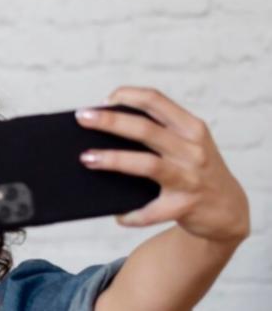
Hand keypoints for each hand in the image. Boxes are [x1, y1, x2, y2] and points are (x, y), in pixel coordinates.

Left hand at [79, 88, 250, 242]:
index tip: (104, 100)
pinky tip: (118, 214)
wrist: (228, 209)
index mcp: (192, 128)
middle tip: (82, 118)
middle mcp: (193, 150)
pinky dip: (131, 214)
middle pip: (146, 129)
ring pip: (147, 165)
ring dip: (114, 160)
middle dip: (110, 122)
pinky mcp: (184, 206)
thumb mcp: (188, 144)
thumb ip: (159, 132)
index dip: (128, 96)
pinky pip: (150, 211)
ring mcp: (190, 179)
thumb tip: (105, 125)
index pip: (157, 101)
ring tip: (86, 158)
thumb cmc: (196, 170)